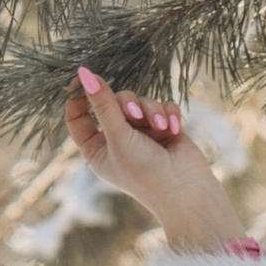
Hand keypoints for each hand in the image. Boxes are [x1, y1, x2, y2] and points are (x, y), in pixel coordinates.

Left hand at [68, 65, 249, 254]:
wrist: (187, 191)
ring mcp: (142, 134)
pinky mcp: (164, 129)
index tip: (83, 79)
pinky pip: (162, 106)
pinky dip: (168, 114)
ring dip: (152, 111)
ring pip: (141, 101)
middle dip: (128, 104)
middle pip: (113, 102)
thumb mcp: (119, 138)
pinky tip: (175, 130)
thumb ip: (103, 105)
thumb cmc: (146, 173)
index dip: (79, 98)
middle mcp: (117, 140)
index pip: (78, 118)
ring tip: (161, 128)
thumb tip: (84, 74)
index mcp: (97, 149)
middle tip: (136, 116)